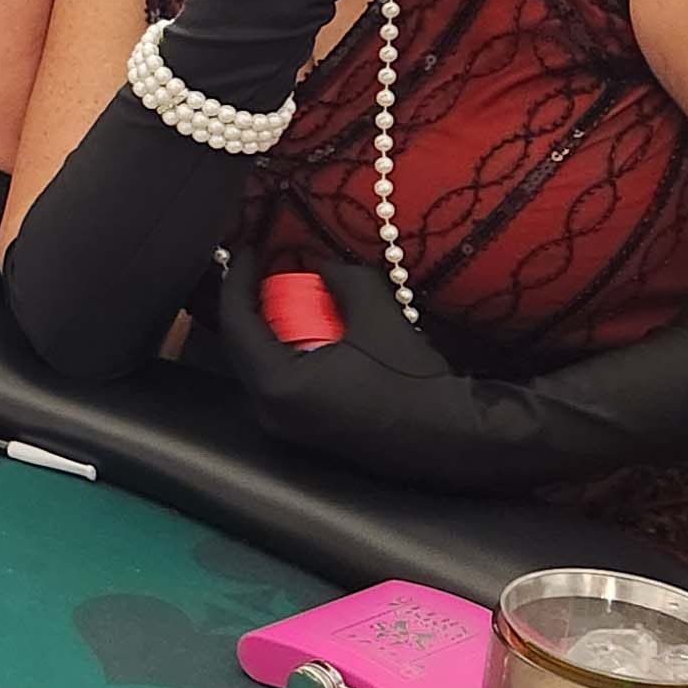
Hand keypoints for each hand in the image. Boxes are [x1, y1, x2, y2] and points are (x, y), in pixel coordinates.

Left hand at [213, 253, 515, 480]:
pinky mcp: (303, 431)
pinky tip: (312, 330)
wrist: (449, 436)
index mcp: (279, 385)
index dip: (239, 281)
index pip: (238, 324)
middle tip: (268, 269)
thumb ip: (341, 279)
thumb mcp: (377, 314)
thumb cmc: (412, 380)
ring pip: (262, 364)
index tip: (248, 251)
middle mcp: (270, 411)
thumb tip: (320, 267)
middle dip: (255, 304)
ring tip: (292, 295)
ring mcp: (285, 426)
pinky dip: (288, 351)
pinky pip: (280, 381)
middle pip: (244, 346)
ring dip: (273, 328)